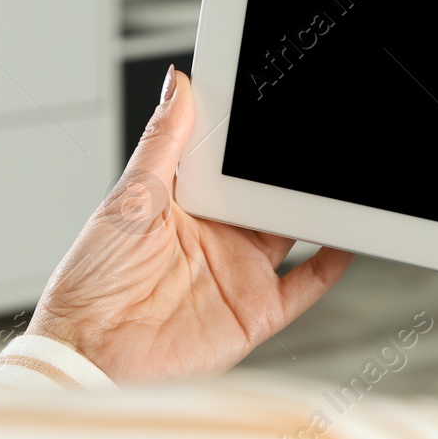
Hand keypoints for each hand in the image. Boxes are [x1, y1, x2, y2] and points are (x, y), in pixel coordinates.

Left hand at [25, 67, 353, 382]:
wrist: (88, 353)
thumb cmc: (91, 282)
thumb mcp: (128, 198)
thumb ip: (163, 144)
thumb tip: (178, 85)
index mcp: (188, 205)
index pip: (233, 163)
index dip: (255, 137)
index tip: (279, 102)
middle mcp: (219, 237)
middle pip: (270, 194)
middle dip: (296, 169)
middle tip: (324, 135)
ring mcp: (240, 273)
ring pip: (295, 231)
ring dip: (319, 208)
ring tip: (344, 178)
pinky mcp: (255, 312)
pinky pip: (306, 285)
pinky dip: (333, 262)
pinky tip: (349, 236)